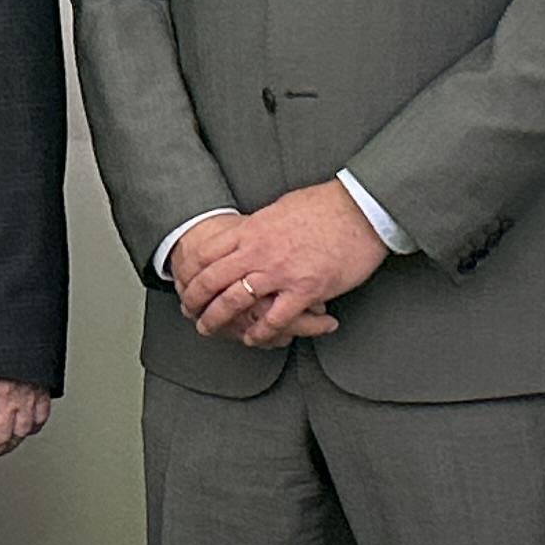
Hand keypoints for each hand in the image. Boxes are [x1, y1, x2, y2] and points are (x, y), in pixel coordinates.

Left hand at [175, 184, 386, 347]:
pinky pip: (274, 318)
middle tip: (188, 312)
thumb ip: (258, 226)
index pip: (206, 253)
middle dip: (194, 299)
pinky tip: (251, 338)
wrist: (361, 208)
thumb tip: (246, 231)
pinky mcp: (305, 289)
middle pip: (212, 280)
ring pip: (234, 301)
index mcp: (252, 230)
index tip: (183, 282)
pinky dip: (259, 332)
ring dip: (216, 319)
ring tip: (208, 329)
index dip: (189, 272)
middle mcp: (259, 251)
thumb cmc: (325, 205)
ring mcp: (280, 272)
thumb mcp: (279, 208)